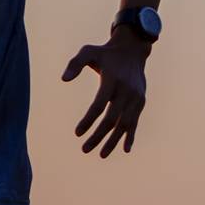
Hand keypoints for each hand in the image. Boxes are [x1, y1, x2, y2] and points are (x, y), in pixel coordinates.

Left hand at [61, 30, 150, 157]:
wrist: (133, 50)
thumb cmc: (105, 53)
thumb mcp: (88, 51)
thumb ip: (75, 63)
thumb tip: (63, 79)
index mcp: (112, 79)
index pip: (99, 105)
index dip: (88, 120)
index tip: (77, 133)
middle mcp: (126, 90)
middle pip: (112, 119)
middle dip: (98, 136)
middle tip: (84, 149)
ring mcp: (136, 97)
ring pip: (125, 124)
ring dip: (113, 141)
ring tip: (101, 155)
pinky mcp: (141, 101)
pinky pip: (135, 121)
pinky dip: (130, 136)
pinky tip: (125, 149)